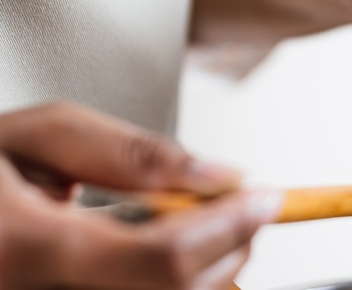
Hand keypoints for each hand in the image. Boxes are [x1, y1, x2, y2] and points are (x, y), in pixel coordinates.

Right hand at [0, 102, 280, 288]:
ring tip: (207, 218)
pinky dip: (183, 276)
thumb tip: (219, 175)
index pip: (160, 258)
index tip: (267, 198)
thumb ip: (130, 153)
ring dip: (214, 263)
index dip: (228, 227)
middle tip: (245, 204)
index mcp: (26, 249)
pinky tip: (176, 244)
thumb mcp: (39, 134)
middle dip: (232, 244)